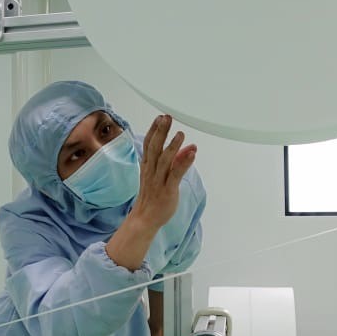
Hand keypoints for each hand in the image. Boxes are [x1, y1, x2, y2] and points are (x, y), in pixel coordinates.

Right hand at [130, 115, 196, 230]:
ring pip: (164, 160)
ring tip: (180, 134)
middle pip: (154, 148)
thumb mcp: (163, 175)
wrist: (145, 218)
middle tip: (167, 118)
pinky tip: (191, 153)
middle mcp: (151, 171)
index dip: (154, 130)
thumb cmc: (153, 196)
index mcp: (148, 166)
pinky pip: (175, 175)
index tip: (160, 117)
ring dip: (172, 146)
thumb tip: (190, 147)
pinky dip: (183, 163)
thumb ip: (177, 160)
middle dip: (161, 132)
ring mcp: (158, 181)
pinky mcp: (167, 190)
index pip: (149, 144)